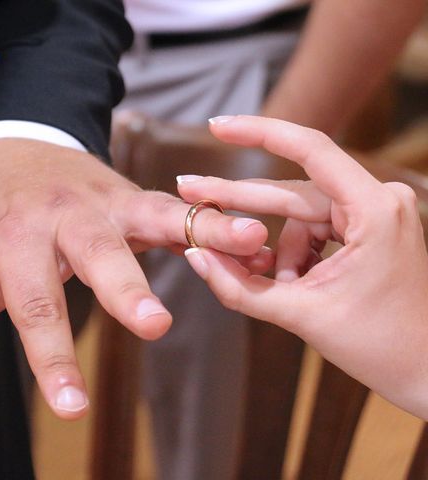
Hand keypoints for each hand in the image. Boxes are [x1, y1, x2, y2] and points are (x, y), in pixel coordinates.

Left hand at [0, 138, 271, 420]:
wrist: (6, 146)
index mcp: (13, 239)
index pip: (35, 305)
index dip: (54, 358)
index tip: (72, 408)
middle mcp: (62, 215)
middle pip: (97, 252)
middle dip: (126, 289)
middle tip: (154, 326)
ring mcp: (102, 199)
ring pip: (153, 214)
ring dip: (202, 231)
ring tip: (250, 245)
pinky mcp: (130, 194)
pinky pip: (175, 206)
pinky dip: (212, 220)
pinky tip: (251, 235)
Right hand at [180, 115, 427, 419]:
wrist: (427, 374)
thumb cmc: (381, 347)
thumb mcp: (300, 315)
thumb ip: (240, 286)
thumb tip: (194, 255)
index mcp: (375, 209)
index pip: (309, 149)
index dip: (258, 132)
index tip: (218, 127)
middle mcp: (380, 200)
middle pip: (291, 191)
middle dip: (240, 201)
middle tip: (191, 192)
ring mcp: (375, 213)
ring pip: (298, 217)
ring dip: (278, 252)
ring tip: (283, 289)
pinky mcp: (368, 228)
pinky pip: (313, 230)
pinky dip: (294, 255)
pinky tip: (295, 284)